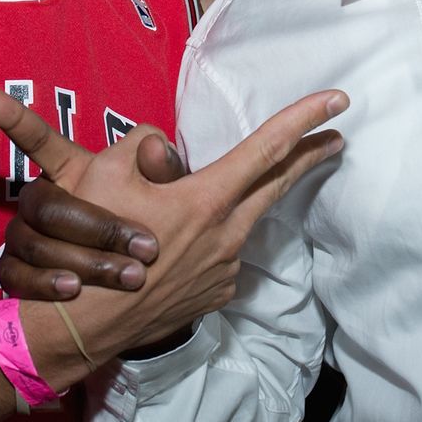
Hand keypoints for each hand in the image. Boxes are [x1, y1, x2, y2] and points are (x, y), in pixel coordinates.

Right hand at [0, 86, 345, 360]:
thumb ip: (141, 144)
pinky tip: (180, 249)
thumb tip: (163, 141)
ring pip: (243, 222)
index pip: (267, 149)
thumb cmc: (90, 245)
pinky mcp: (216, 293)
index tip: (337, 99)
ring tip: (217, 198)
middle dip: (310, 157)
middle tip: (336, 138)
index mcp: (206, 199)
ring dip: (244, 203)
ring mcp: (225, 268)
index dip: (304, 119)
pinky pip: (223, 255)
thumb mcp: (101, 174)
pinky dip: (212, 242)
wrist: (84, 321)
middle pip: (277, 185)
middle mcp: (226, 234)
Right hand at [0, 129, 188, 299]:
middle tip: (146, 248)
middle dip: (96, 227)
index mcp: (72, 171)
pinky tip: (75, 291)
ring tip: (125, 277)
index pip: (37, 139)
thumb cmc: (153, 226)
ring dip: (80, 260)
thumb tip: (154, 144)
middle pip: (43, 203)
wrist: (141, 287)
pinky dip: (45, 284)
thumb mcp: (169, 195)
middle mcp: (41, 200)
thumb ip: (163, 168)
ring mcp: (24, 236)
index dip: (11, 116)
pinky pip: (15, 277)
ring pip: (32, 242)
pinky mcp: (17, 271)